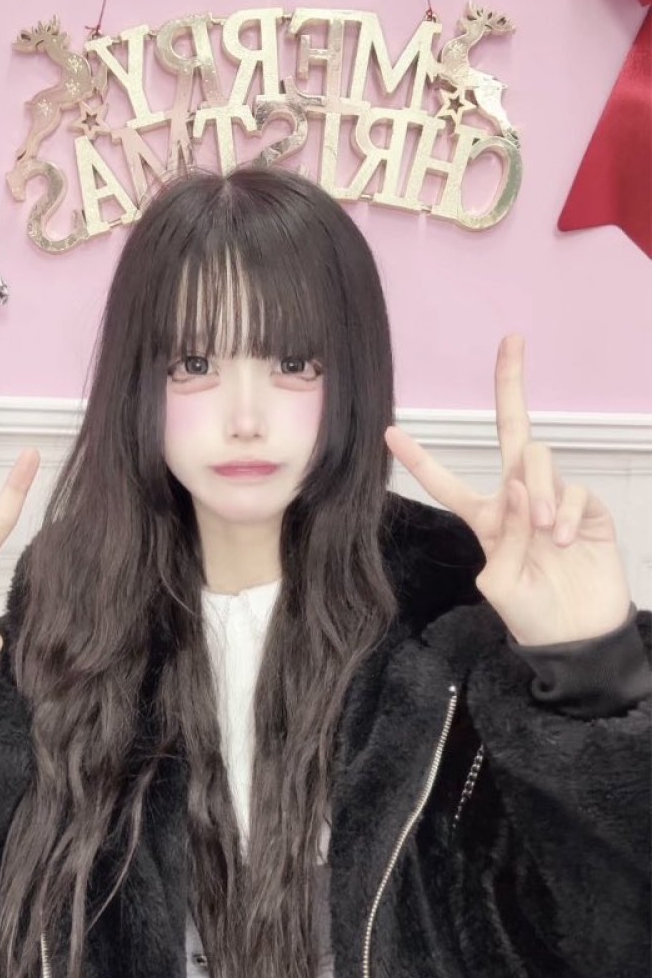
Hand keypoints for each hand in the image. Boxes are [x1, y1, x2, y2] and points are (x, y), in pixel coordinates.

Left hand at [384, 334, 631, 646]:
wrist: (578, 637)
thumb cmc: (531, 615)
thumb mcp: (499, 583)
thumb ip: (505, 535)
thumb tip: (522, 487)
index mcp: (485, 517)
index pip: (447, 481)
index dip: (420, 459)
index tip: (390, 433)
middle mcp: (518, 499)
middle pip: (512, 429)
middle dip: (511, 384)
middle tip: (512, 340)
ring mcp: (554, 498)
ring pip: (537, 460)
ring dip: (539, 492)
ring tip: (547, 536)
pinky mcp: (588, 507)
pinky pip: (574, 489)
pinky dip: (567, 512)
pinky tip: (564, 541)